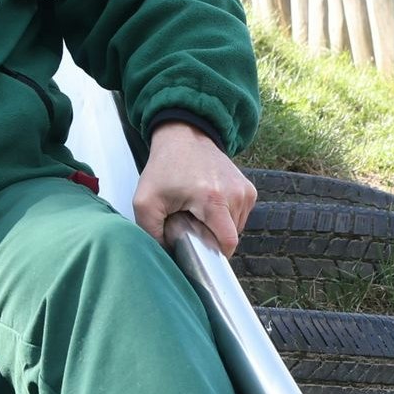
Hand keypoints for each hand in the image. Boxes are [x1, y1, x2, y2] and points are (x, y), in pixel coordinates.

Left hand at [133, 119, 254, 252]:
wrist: (184, 136)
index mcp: (213, 200)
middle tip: (190, 224)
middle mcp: (235, 195)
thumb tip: (167, 256)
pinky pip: (240, 216)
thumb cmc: (164, 168)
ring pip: (237, 228)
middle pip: (230, 237)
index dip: (213, 253)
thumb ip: (151, 233)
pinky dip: (225, 216)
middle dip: (211, 238)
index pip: (227, 243)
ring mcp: (245, 191)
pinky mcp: (249, 189)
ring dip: (218, 227)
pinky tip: (210, 205)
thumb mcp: (145, 202)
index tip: (196, 248)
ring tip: (199, 213)